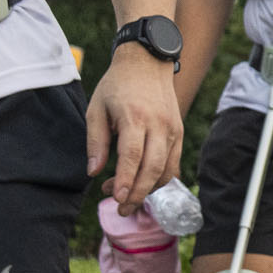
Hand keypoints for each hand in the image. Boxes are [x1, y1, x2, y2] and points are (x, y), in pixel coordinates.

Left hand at [88, 51, 183, 209]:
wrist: (148, 62)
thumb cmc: (117, 86)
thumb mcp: (96, 108)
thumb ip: (95, 142)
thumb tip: (94, 172)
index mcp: (135, 117)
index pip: (132, 156)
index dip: (126, 180)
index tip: (117, 199)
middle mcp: (159, 125)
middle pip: (152, 168)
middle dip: (137, 194)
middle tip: (121, 209)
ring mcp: (172, 129)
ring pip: (166, 170)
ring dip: (147, 189)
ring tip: (127, 195)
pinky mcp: (179, 132)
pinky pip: (173, 164)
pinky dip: (160, 179)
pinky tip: (142, 183)